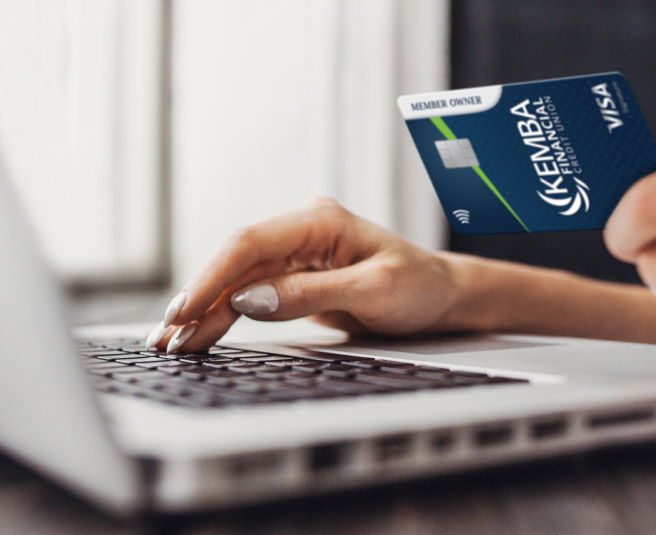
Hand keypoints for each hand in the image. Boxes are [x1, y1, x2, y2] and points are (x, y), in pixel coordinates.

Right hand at [147, 197, 462, 352]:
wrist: (440, 296)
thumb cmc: (419, 287)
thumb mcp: (374, 291)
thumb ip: (311, 293)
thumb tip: (248, 301)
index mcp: (319, 220)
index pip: (250, 243)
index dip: (211, 276)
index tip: (184, 310)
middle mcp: (301, 231)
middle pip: (235, 263)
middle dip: (198, 300)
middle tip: (167, 340)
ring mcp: (296, 254)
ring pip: (237, 281)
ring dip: (205, 311)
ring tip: (173, 345)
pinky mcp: (295, 278)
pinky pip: (251, 295)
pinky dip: (225, 315)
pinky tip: (201, 334)